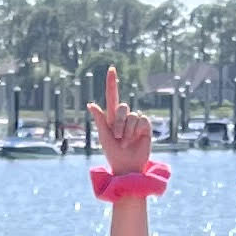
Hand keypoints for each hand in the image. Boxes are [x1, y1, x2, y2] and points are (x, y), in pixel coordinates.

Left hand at [88, 63, 153, 181]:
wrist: (126, 166)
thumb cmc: (113, 153)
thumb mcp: (104, 136)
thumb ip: (99, 119)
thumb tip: (90, 104)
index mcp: (112, 118)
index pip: (112, 97)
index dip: (112, 83)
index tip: (111, 69)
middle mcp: (124, 117)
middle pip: (122, 107)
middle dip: (119, 122)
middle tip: (117, 137)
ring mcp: (135, 122)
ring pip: (133, 115)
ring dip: (127, 130)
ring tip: (125, 143)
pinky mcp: (145, 127)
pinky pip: (142, 120)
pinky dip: (137, 130)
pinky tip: (136, 139)